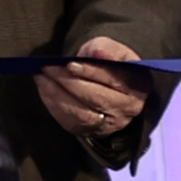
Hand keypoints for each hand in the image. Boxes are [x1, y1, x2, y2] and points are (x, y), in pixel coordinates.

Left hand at [35, 34, 153, 143]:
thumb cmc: (109, 64)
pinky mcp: (92, 131)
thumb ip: (106, 48)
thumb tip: (98, 53)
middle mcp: (128, 108)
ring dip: (58, 95)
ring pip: (83, 114)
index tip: (69, 64)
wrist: (108, 85)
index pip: (114, 79)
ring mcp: (111, 124)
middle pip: (96, 98)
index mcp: (138, 84)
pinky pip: (71, 122)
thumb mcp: (111, 50)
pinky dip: (54, 106)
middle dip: (69, 82)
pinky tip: (44, 90)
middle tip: (48, 68)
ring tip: (42, 78)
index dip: (90, 71)